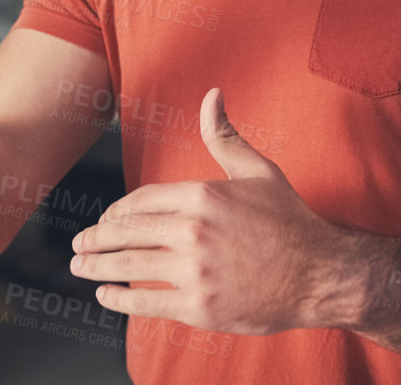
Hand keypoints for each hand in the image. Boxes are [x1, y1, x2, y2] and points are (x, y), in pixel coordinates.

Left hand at [69, 87, 363, 334]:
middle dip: (96, 239)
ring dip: (97, 267)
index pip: (141, 201)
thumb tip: (211, 94)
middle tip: (79, 244)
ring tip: (81, 267)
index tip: (105, 220)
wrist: (321, 275)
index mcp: (203, 196)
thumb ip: (225, 136)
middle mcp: (194, 232)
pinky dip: (119, 298)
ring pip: (129, 266)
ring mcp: (195, 271)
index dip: (116, 211)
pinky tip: (106, 295)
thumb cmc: (290, 222)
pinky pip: (145, 301)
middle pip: (127, 233)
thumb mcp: (258, 172)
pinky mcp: (200, 306)